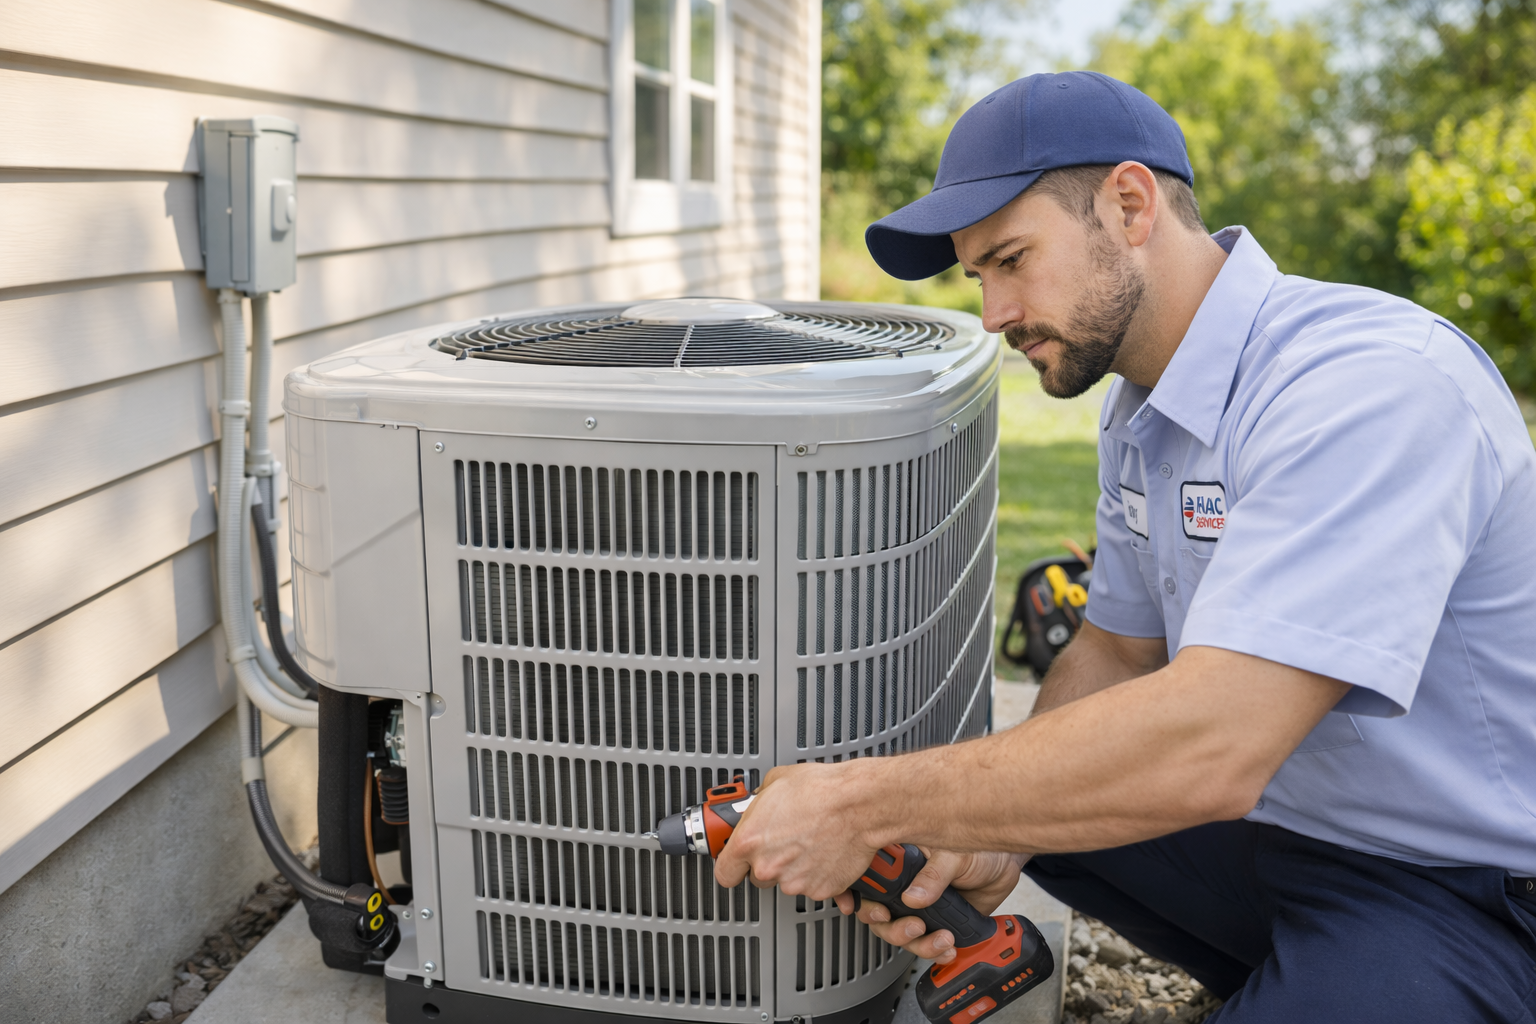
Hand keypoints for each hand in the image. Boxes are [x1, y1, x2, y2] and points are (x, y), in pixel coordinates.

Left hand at [713, 762, 882, 899]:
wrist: (859, 804)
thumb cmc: (822, 790)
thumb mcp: (777, 781)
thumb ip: (759, 801)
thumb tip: (759, 803)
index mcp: (750, 841)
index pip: (724, 873)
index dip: (732, 867)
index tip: (737, 864)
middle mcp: (769, 866)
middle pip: (758, 877)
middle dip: (769, 862)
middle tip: (786, 842)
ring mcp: (795, 882)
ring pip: (787, 882)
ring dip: (795, 868)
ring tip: (811, 841)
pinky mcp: (820, 890)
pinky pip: (814, 886)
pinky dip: (819, 874)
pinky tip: (825, 852)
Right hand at [832, 851, 1024, 963]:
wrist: (1005, 867)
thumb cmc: (977, 849)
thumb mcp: (954, 854)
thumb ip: (933, 873)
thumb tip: (914, 897)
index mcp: (900, 861)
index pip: (864, 878)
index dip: (853, 894)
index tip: (853, 906)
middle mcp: (903, 885)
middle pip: (877, 915)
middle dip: (892, 928)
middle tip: (914, 925)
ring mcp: (918, 907)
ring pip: (899, 934)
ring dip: (916, 943)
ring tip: (939, 938)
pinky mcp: (935, 923)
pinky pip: (924, 944)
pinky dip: (934, 952)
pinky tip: (947, 948)